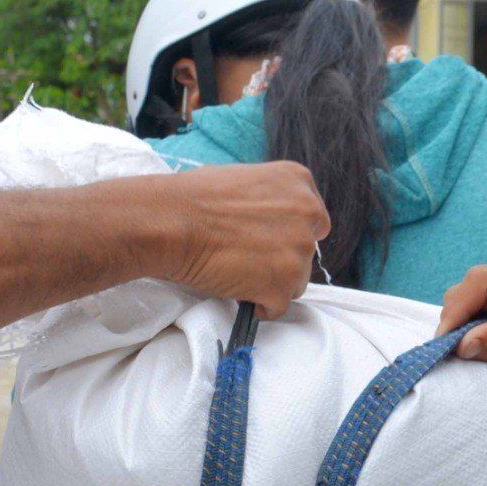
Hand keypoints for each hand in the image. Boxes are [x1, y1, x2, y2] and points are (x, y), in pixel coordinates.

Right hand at [156, 162, 328, 317]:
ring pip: (295, 281)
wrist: (172, 222)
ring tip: (238, 273)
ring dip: (271, 282)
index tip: (271, 241)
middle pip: (306, 253)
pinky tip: (237, 290)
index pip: (314, 219)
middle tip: (249, 259)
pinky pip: (278, 306)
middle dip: (281, 259)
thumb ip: (268, 198)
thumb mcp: (243, 179)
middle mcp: (307, 213)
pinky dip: (259, 305)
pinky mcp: (283, 285)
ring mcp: (298, 251)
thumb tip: (267, 218)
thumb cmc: (193, 198)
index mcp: (298, 182)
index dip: (290, 234)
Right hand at [439, 258, 486, 398]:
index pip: (482, 282)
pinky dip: (475, 319)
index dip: (457, 310)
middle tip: (452, 350)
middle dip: (459, 316)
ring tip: (470, 348)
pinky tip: (481, 339)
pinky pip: (483, 298)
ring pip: (475, 291)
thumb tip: (459, 343)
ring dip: (466, 319)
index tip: (443, 342)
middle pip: (474, 283)